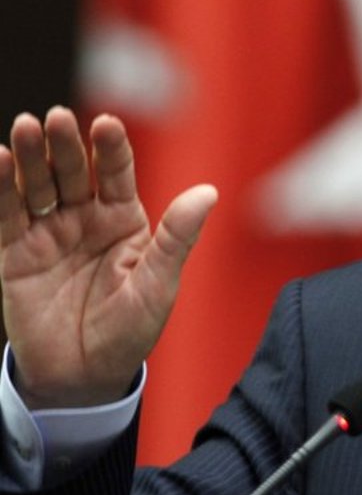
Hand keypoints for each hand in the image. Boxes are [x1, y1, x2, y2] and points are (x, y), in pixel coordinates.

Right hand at [0, 107, 216, 408]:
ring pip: (38, 186)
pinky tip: (0, 159)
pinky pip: (7, 215)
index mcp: (125, 221)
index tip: (107, 124)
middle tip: (57, 118)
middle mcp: (86, 219)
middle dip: (65, 145)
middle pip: (73, 172)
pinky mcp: (16, 254)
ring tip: (25, 126)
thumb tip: (209, 191)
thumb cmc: (131, 331)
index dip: (112, 148)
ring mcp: (50, 234)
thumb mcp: (159, 284)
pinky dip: (2, 187)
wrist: (85, 376)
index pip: (118, 174)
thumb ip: (177, 237)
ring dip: (32, 156)